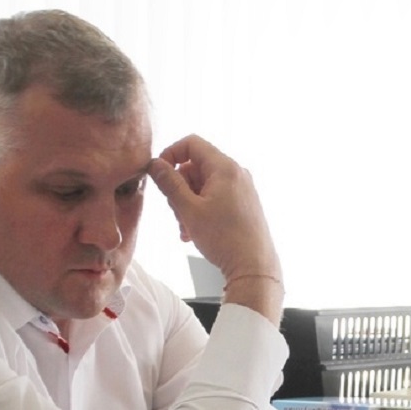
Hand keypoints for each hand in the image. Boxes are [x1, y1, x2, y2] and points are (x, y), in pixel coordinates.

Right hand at [149, 134, 281, 287]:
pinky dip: (201, 210)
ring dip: (188, 203)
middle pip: (196, 166)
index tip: (160, 174)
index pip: (192, 143)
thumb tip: (155, 164)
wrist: (254, 266)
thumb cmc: (224, 238)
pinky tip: (194, 232)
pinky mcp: (244, 204)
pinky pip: (216, 197)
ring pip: (204, 185)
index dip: (171, 154)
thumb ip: (170, 183)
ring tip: (186, 228)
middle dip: (180, 188)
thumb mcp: (188, 209)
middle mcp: (237, 173)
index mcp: (225, 167)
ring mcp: (242, 188)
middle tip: (176, 212)